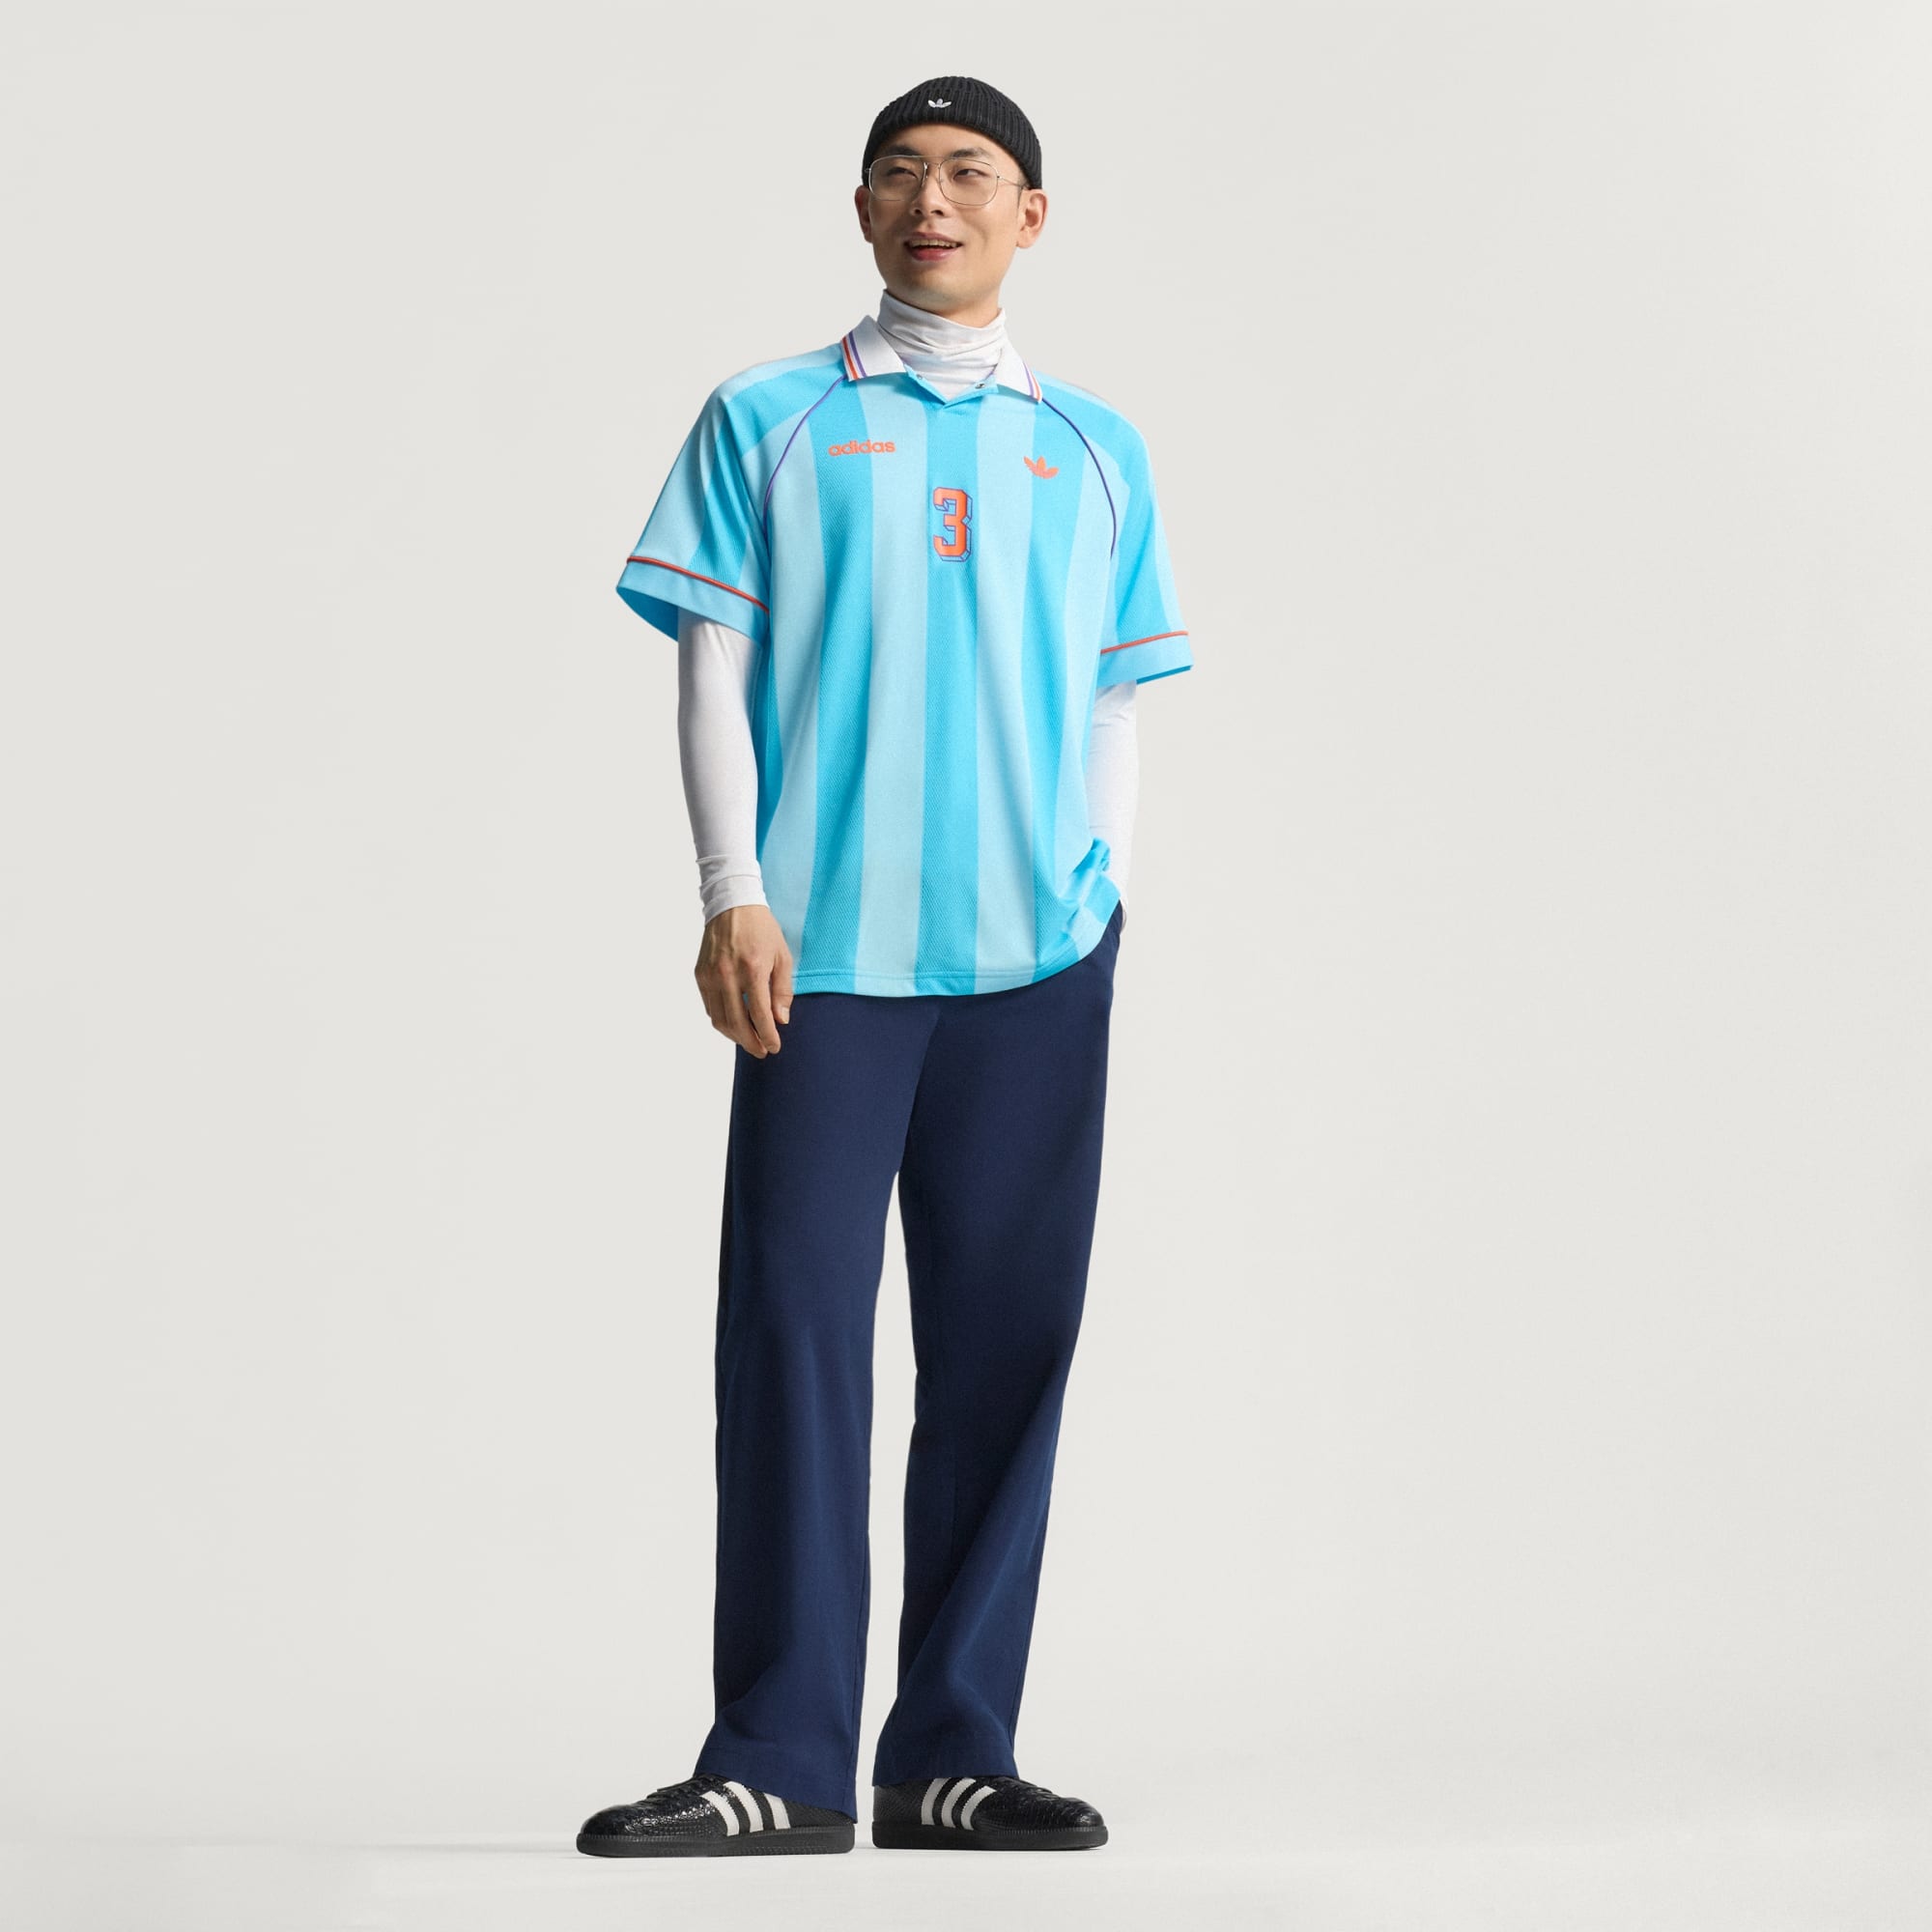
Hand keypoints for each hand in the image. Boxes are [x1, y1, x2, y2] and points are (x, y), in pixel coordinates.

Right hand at [695, 904, 793, 1056]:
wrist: (732, 904)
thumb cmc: (762, 930)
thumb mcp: (782, 956)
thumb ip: (782, 991)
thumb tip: (781, 1020)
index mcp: (752, 970)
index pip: (760, 1015)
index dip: (768, 1036)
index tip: (774, 1047)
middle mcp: (728, 975)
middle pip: (737, 1024)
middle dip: (751, 1043)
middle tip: (762, 1051)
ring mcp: (711, 976)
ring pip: (720, 1020)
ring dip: (735, 1036)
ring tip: (749, 1040)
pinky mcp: (700, 975)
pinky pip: (710, 1007)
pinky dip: (722, 1021)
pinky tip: (734, 1024)